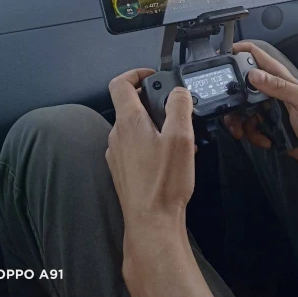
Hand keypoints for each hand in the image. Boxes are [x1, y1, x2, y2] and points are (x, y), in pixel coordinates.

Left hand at [106, 69, 195, 246]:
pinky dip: (151, 144)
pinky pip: (135, 147)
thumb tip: (178, 91)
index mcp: (128, 121)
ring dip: (155, 125)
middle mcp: (117, 135)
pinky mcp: (123, 171)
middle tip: (175, 111)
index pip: (121, 83)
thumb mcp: (180, 137)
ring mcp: (117, 154)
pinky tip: (170, 159)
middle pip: (130, 106)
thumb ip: (179, 106)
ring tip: (178, 139)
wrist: (151, 223)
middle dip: (154, 103)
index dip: (136, 73)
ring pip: (134, 128)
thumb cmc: (164, 182)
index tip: (153, 75)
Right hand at [225, 42, 297, 161]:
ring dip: (237, 121)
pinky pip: (247, 125)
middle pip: (239, 83)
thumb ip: (279, 86)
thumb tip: (254, 74)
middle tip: (230, 110)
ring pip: (239, 107)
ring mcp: (264, 105)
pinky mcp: (263, 121)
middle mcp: (268, 88)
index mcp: (277, 77)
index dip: (237, 50)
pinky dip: (251, 134)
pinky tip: (263, 139)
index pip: (254, 54)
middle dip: (230, 96)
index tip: (222, 56)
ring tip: (243, 132)